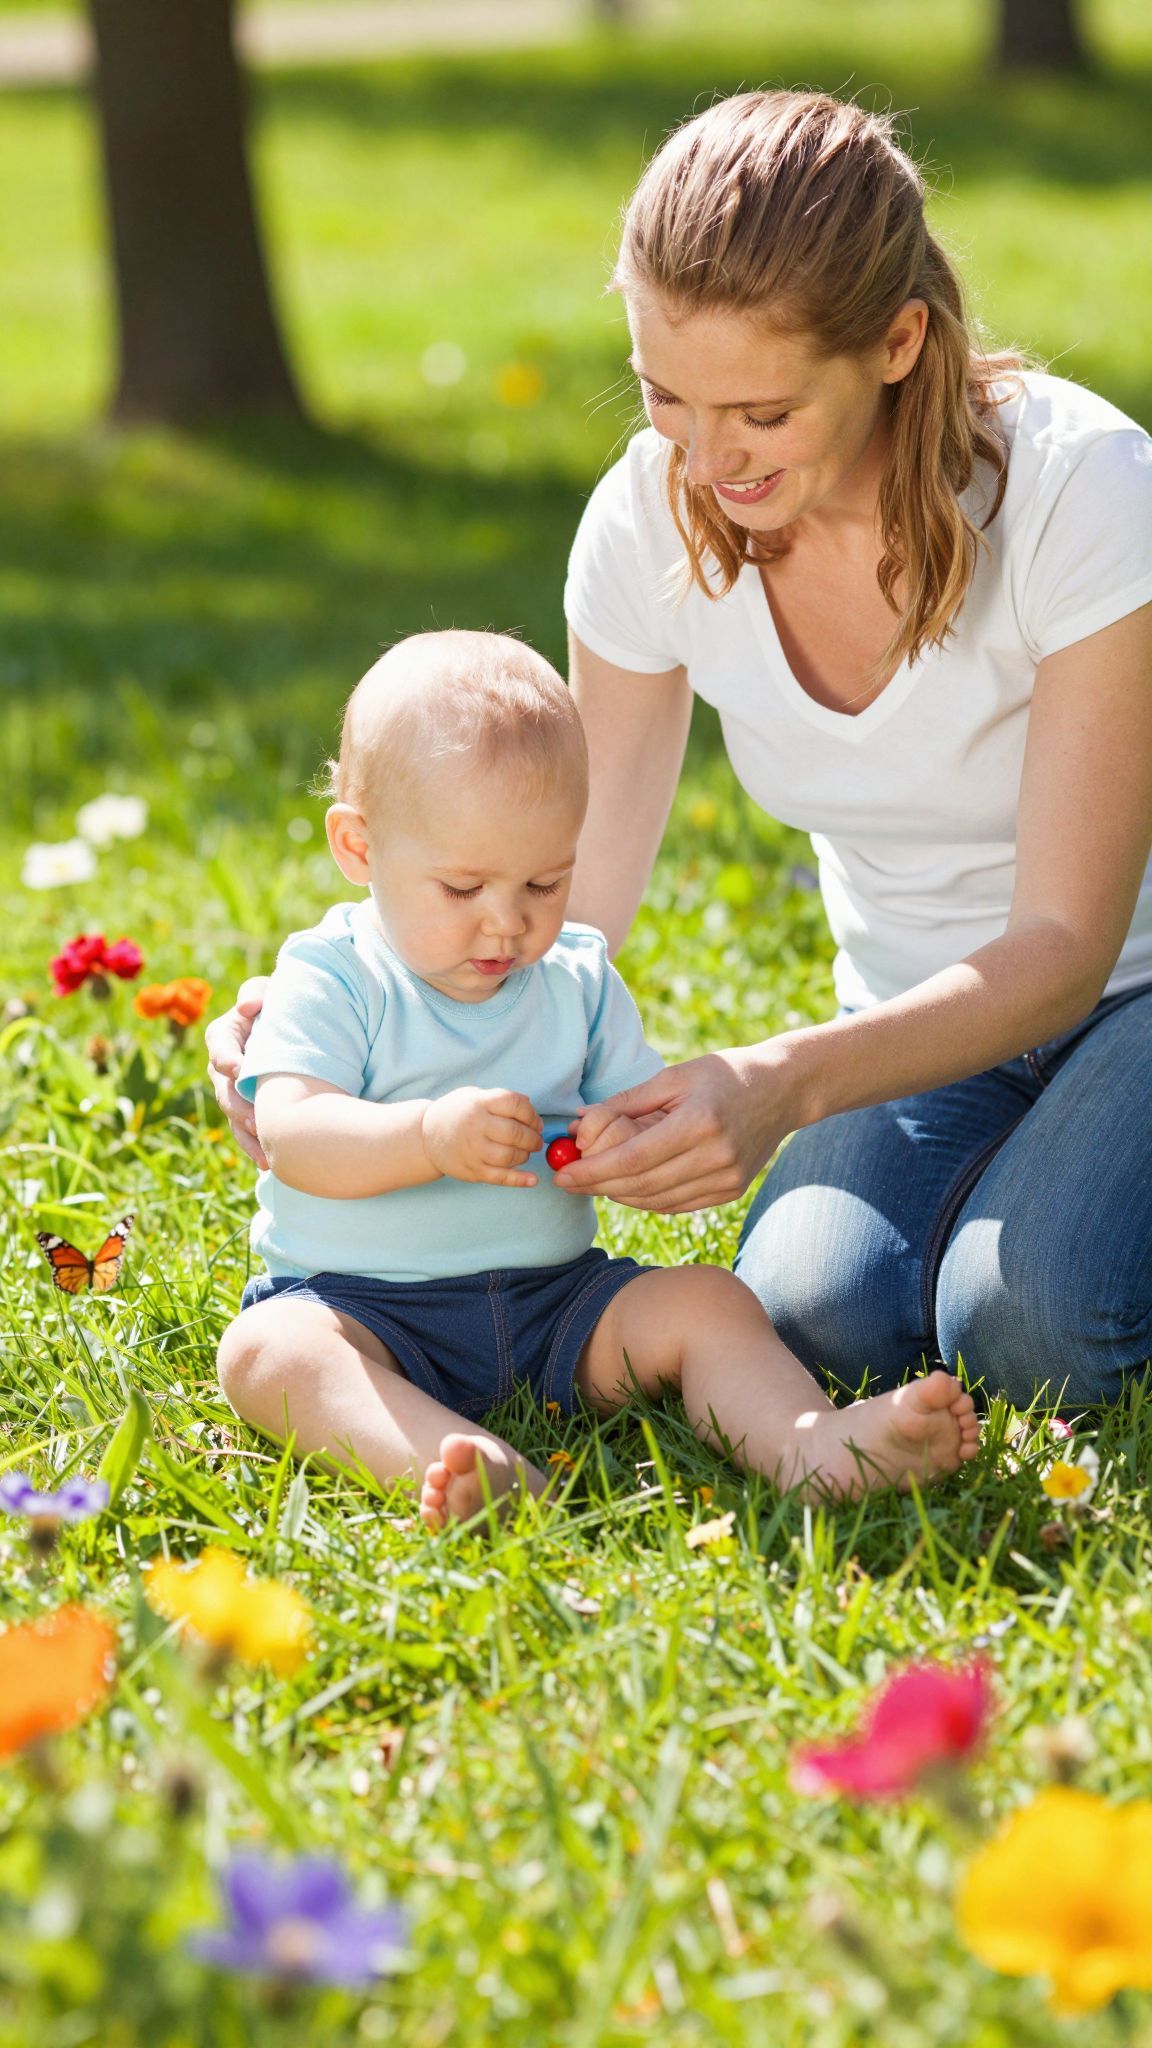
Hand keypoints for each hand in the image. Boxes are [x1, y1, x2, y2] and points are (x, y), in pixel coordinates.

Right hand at [204, 978, 269, 1168]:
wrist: (298, 1030)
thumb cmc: (281, 1005)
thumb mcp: (270, 992)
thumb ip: (256, 993)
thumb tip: (247, 1007)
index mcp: (224, 1036)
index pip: (220, 1048)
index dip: (228, 1060)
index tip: (240, 1069)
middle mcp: (223, 1068)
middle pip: (225, 1091)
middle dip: (239, 1107)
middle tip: (255, 1119)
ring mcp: (233, 1093)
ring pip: (234, 1118)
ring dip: (247, 1135)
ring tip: (265, 1152)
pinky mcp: (247, 1111)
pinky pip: (246, 1133)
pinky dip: (256, 1147)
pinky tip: (269, 1164)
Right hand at [421, 1088, 543, 1187]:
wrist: (425, 1137)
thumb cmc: (456, 1114)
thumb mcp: (474, 1096)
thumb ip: (500, 1099)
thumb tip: (530, 1107)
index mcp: (479, 1103)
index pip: (515, 1104)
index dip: (532, 1114)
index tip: (535, 1122)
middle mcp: (476, 1126)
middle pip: (516, 1133)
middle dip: (533, 1138)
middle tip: (536, 1140)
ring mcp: (474, 1150)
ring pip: (511, 1156)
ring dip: (525, 1155)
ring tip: (525, 1152)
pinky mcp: (473, 1171)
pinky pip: (500, 1177)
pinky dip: (520, 1180)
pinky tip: (533, 1179)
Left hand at [552, 1046, 804, 1212]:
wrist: (783, 1089)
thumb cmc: (725, 1074)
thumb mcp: (674, 1076)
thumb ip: (626, 1102)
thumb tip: (579, 1122)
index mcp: (699, 1122)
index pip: (633, 1159)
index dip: (592, 1172)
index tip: (562, 1175)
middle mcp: (715, 1156)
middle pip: (642, 1185)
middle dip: (598, 1186)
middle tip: (568, 1182)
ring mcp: (727, 1178)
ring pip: (658, 1201)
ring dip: (619, 1196)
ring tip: (593, 1182)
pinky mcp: (732, 1191)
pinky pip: (678, 1204)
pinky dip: (647, 1200)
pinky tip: (627, 1188)